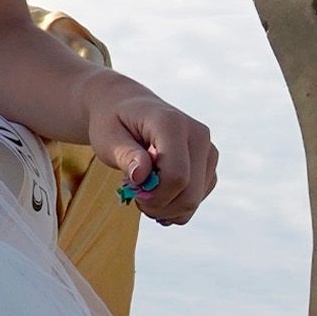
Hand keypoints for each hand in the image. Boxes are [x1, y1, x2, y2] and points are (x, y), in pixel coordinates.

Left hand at [87, 82, 217, 224]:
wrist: (128, 107)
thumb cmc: (113, 122)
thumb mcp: (108, 138)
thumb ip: (125, 156)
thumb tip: (141, 176)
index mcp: (172, 123)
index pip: (177, 175)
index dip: (154, 195)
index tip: (131, 190)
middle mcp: (198, 135)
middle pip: (190, 193)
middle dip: (159, 206)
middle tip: (136, 198)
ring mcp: (208, 149)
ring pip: (194, 200)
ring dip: (166, 208)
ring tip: (145, 194)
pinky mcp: (208, 163)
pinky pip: (197, 198)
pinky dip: (175, 205)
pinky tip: (158, 193)